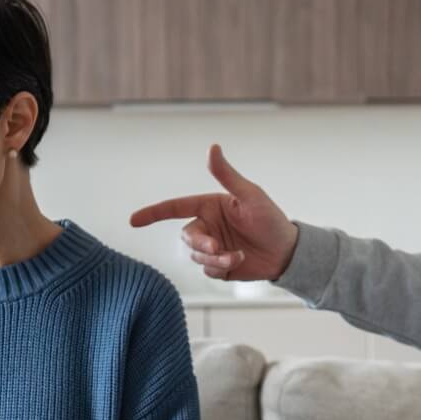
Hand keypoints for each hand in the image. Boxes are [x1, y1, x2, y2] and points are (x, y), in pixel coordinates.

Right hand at [128, 144, 300, 280]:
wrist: (287, 251)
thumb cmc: (270, 219)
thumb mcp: (250, 195)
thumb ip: (227, 175)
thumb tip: (212, 147)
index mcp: (209, 206)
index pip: (175, 208)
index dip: (153, 213)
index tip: (133, 221)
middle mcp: (208, 226)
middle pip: (187, 237)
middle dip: (200, 244)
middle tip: (218, 248)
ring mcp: (213, 247)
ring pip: (196, 257)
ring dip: (215, 259)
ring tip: (237, 256)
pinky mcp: (219, 267)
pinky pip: (207, 271)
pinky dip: (220, 269)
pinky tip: (239, 262)